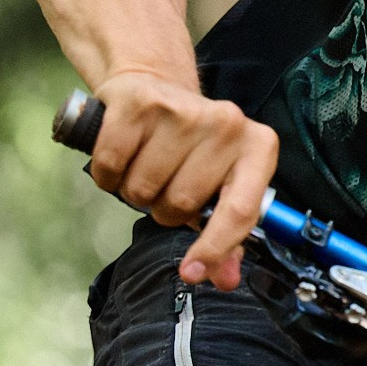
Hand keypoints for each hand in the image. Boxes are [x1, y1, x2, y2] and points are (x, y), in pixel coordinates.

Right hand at [86, 70, 278, 288]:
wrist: (155, 86)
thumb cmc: (191, 147)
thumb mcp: (218, 185)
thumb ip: (226, 233)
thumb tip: (224, 279)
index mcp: (258, 147)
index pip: (241, 211)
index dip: (215, 248)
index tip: (192, 272)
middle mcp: (227, 124)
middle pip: (182, 205)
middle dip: (165, 210)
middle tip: (166, 185)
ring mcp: (183, 111)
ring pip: (144, 189)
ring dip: (136, 192)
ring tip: (145, 166)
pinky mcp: (139, 104)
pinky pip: (111, 166)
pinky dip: (108, 175)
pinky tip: (121, 156)